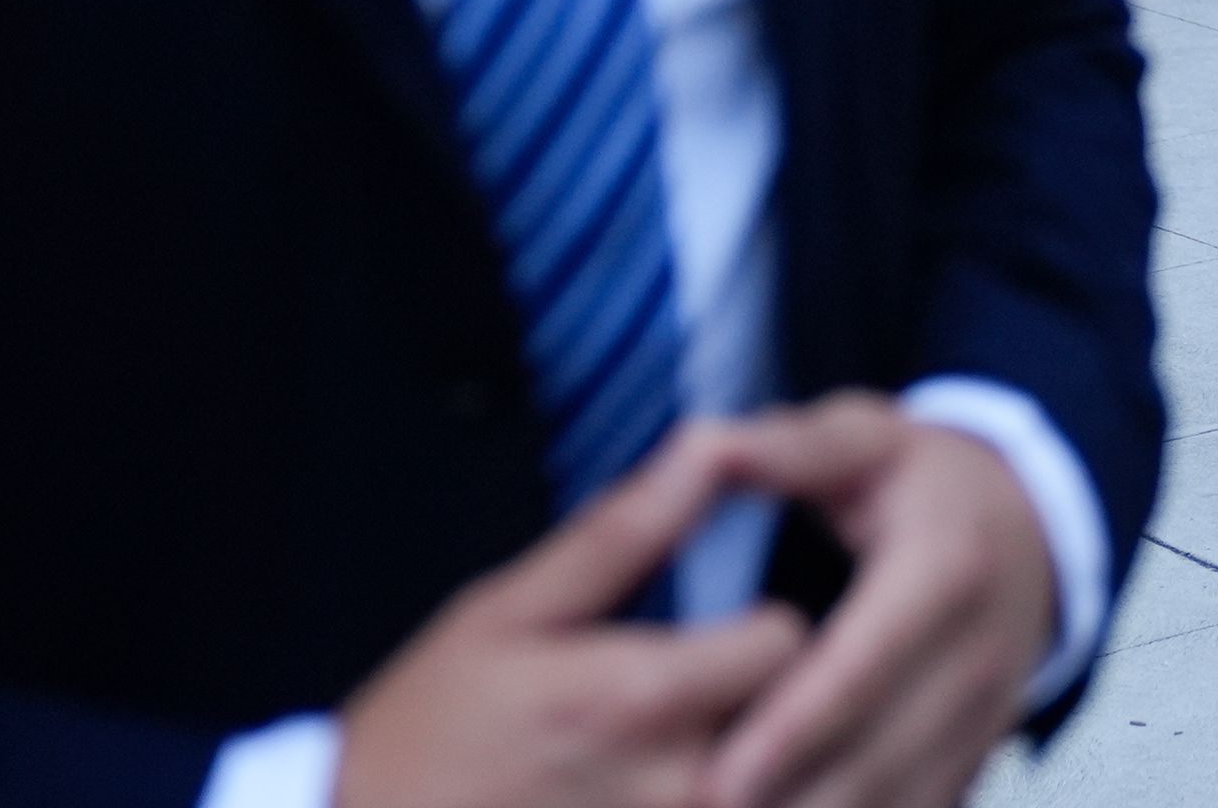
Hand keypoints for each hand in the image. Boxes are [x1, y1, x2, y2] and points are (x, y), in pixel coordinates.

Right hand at [332, 424, 807, 807]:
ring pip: (775, 788)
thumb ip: (618, 535)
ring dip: (757, 768)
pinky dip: (731, 801)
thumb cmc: (426, 734)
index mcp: (637, 697)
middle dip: (770, 704)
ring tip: (668, 750)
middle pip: (792, 722)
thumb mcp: (504, 614)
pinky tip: (646, 793)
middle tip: (704, 702)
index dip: (763, 627)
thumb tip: (704, 444)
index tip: (725, 632)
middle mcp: (675, 788)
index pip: (785, 640)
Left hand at [705, 395, 1057, 807]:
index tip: (721, 775)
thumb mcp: (864, 439)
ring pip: (895, 805)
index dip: (794, 725)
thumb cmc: (922, 483)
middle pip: (878, 758)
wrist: (1031, 526)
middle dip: (788, 797)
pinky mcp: (977, 761)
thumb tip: (709, 448)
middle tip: (694, 806)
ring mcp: (986, 719)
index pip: (865, 665)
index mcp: (947, 568)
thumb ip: (787, 448)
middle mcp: (979, 656)